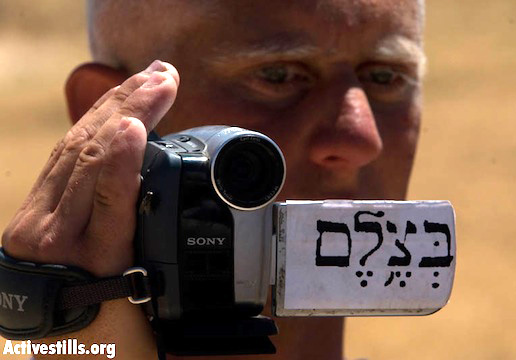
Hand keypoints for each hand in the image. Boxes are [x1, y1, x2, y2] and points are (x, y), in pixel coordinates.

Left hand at [1, 60, 178, 358]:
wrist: (58, 356)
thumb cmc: (109, 341)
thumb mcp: (147, 317)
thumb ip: (167, 271)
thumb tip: (203, 244)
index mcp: (90, 269)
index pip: (103, 207)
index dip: (119, 164)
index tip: (137, 126)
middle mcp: (54, 240)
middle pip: (88, 162)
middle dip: (128, 111)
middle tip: (164, 78)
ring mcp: (38, 222)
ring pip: (73, 150)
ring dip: (113, 107)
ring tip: (148, 80)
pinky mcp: (34, 211)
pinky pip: (63, 158)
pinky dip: (92, 126)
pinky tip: (114, 107)